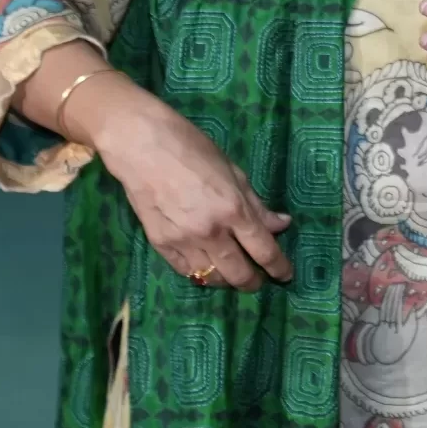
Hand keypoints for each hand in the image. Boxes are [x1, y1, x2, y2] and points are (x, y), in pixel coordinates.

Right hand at [95, 98, 293, 291]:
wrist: (141, 145)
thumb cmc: (192, 149)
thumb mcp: (234, 172)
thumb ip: (256, 205)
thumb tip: (281, 224)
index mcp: (234, 210)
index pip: (264, 250)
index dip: (279, 267)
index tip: (285, 275)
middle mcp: (211, 231)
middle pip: (239, 273)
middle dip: (253, 282)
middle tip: (258, 280)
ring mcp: (183, 240)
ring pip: (211, 278)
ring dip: (226, 281)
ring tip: (232, 276)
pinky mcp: (160, 243)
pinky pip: (185, 270)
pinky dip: (199, 274)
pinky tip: (206, 268)